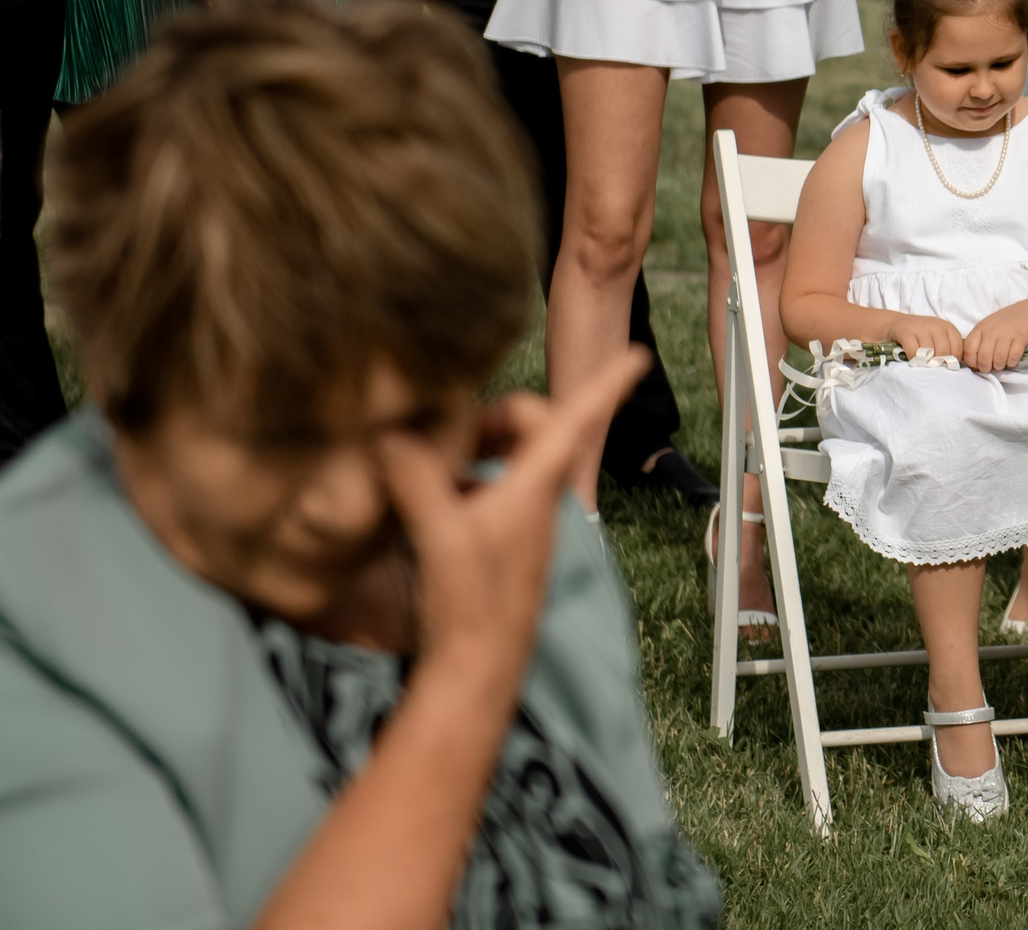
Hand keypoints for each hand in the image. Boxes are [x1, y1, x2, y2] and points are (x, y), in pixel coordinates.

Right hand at [375, 349, 644, 687]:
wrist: (478, 671)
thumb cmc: (471, 604)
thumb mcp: (440, 533)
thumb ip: (416, 477)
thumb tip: (390, 435)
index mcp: (534, 485)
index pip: (576, 421)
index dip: (606, 384)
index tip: (636, 355)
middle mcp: (537, 499)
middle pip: (535, 431)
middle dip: (504, 413)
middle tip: (460, 420)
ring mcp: (522, 524)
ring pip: (512, 462)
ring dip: (479, 448)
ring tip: (430, 454)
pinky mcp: (503, 545)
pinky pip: (491, 493)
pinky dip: (464, 482)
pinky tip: (426, 499)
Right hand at [883, 312, 964, 359]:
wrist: (899, 323)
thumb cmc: (922, 334)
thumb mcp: (939, 336)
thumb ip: (949, 347)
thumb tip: (954, 365)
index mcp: (948, 327)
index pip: (957, 349)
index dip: (952, 360)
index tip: (944, 363)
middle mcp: (936, 326)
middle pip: (943, 353)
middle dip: (937, 362)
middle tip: (930, 363)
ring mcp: (921, 328)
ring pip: (929, 353)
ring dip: (925, 361)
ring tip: (922, 360)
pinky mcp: (907, 333)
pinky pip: (913, 353)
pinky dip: (913, 359)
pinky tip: (912, 357)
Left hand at [963, 306, 1027, 372]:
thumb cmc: (1004, 323)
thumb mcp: (986, 328)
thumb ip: (978, 344)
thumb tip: (973, 367)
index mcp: (980, 328)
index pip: (969, 349)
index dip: (972, 362)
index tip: (977, 365)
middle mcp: (992, 330)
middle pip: (983, 358)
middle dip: (986, 367)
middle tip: (991, 366)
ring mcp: (1007, 333)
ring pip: (999, 359)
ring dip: (1000, 366)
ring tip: (1002, 364)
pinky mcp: (1021, 337)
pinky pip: (1013, 357)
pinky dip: (1012, 362)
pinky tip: (1012, 359)